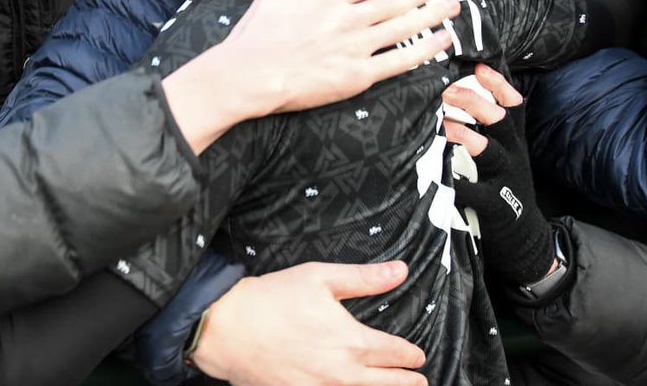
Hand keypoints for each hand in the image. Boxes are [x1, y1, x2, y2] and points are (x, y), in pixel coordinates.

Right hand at [164, 0, 457, 151]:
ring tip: (454, 6)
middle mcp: (349, 17)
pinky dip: (424, 49)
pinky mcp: (358, 75)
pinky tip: (442, 40)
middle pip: (398, 1)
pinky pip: (400, 60)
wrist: (248, 74)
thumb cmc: (256, 33)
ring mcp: (356, 46)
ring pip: (404, 26)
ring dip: (433, 14)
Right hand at [192, 260, 425, 385]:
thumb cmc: (270, 301)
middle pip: (391, 384)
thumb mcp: (320, 278)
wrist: (227, 330)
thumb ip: (364, 278)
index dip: (411, 354)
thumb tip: (399, 271)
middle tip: (419, 381)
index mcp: (354, 342)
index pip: (398, 354)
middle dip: (408, 381)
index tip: (417, 355)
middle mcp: (344, 374)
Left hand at [445, 64, 552, 286]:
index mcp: (512, 140)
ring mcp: (505, 179)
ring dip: (465, 136)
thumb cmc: (504, 188)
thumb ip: (487, 127)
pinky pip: (476, 192)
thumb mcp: (504, 154)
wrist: (526, 239)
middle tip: (447, 90)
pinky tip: (439, 176)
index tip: (479, 65)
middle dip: (475, 102)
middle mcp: (512, 155)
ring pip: (490, 151)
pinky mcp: (495, 205)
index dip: (498, 83)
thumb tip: (456, 90)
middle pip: (501, 120)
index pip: (512, 104)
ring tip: (443, 126)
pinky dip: (458, 184)